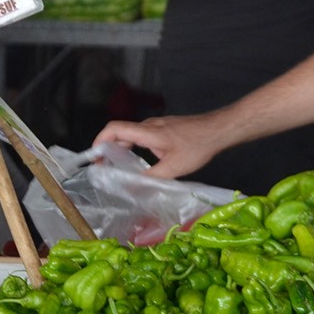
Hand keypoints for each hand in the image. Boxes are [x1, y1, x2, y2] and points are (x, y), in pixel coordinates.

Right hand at [93, 114, 223, 179]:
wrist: (219, 130)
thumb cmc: (198, 146)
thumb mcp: (173, 167)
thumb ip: (150, 178)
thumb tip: (132, 187)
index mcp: (147, 132)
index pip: (114, 129)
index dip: (99, 141)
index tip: (95, 157)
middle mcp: (149, 125)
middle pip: (119, 132)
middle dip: (107, 148)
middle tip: (103, 167)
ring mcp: (157, 125)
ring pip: (131, 134)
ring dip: (121, 148)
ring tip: (117, 167)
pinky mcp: (164, 128)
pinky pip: (142, 136)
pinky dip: (133, 147)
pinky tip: (138, 162)